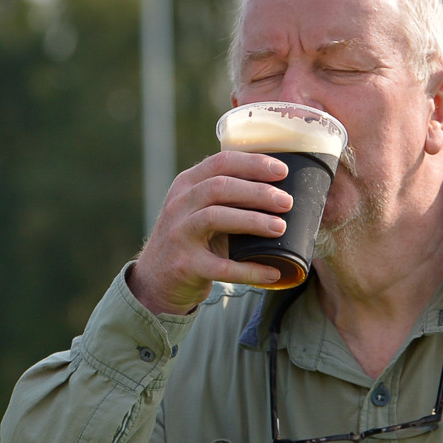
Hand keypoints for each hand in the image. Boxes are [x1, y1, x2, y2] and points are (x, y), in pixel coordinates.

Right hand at [129, 150, 293, 314]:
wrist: (156, 279)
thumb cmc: (191, 239)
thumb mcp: (198, 209)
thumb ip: (225, 196)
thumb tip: (280, 191)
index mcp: (186, 184)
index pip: (220, 162)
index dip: (253, 164)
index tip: (282, 171)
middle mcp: (179, 205)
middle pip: (220, 187)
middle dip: (258, 192)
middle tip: (286, 201)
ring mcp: (179, 234)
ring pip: (216, 217)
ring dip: (252, 221)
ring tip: (280, 227)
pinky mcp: (185, 265)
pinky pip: (222, 266)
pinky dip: (250, 270)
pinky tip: (272, 272)